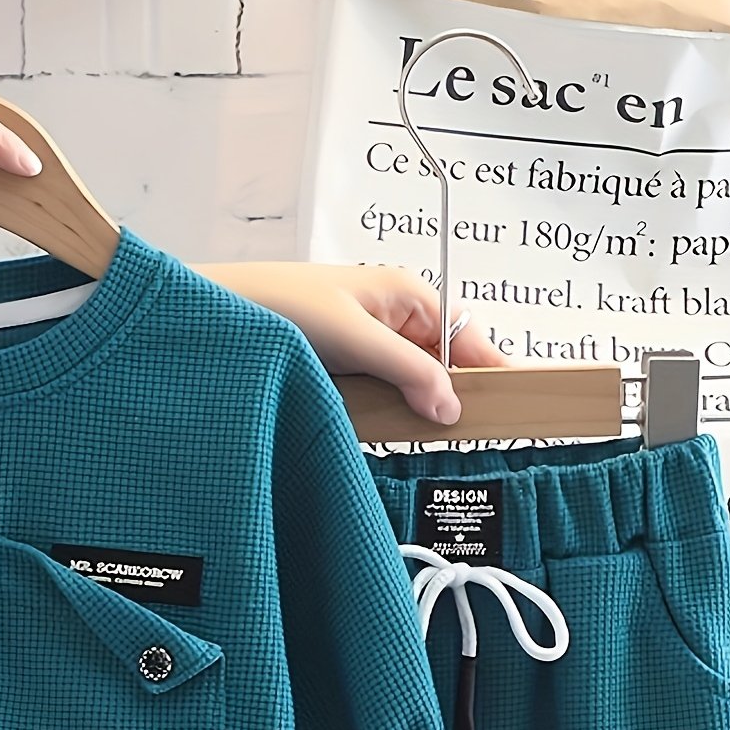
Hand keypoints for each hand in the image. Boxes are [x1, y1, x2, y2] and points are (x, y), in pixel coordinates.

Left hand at [196, 261, 510, 424]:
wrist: (215, 317)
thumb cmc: (279, 304)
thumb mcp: (355, 338)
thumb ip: (408, 371)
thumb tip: (450, 406)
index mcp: (407, 296)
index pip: (467, 340)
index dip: (489, 374)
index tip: (513, 405)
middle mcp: (391, 318)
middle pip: (438, 369)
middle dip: (438, 399)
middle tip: (447, 434)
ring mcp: (365, 346)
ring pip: (405, 388)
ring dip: (401, 409)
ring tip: (398, 427)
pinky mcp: (339, 370)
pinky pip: (374, 397)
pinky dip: (374, 413)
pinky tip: (367, 425)